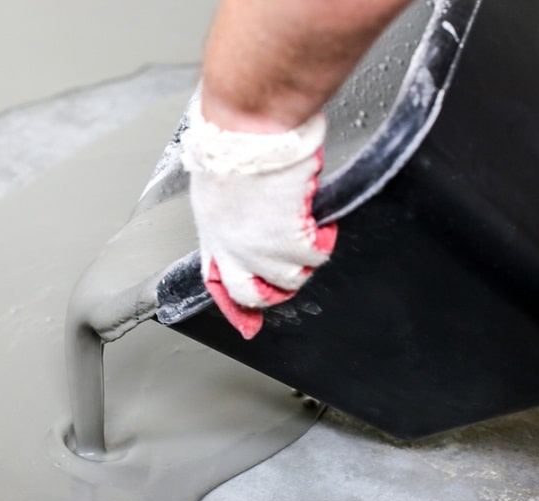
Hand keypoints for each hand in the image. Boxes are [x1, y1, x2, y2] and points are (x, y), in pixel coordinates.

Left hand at [181, 102, 337, 339]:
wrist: (248, 136)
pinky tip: (323, 224)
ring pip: (291, 279)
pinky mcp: (289, 242)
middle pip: (255, 295)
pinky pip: (316, 256)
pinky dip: (324, 241)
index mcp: (213, 237)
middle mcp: (234, 251)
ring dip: (304, 260)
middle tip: (293, 273)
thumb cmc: (231, 148)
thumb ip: (232, 213)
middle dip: (275, 291)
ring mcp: (260, 251)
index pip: (220, 285)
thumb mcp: (218, 188)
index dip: (236, 309)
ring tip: (310, 234)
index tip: (248, 326)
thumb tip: (250, 216)